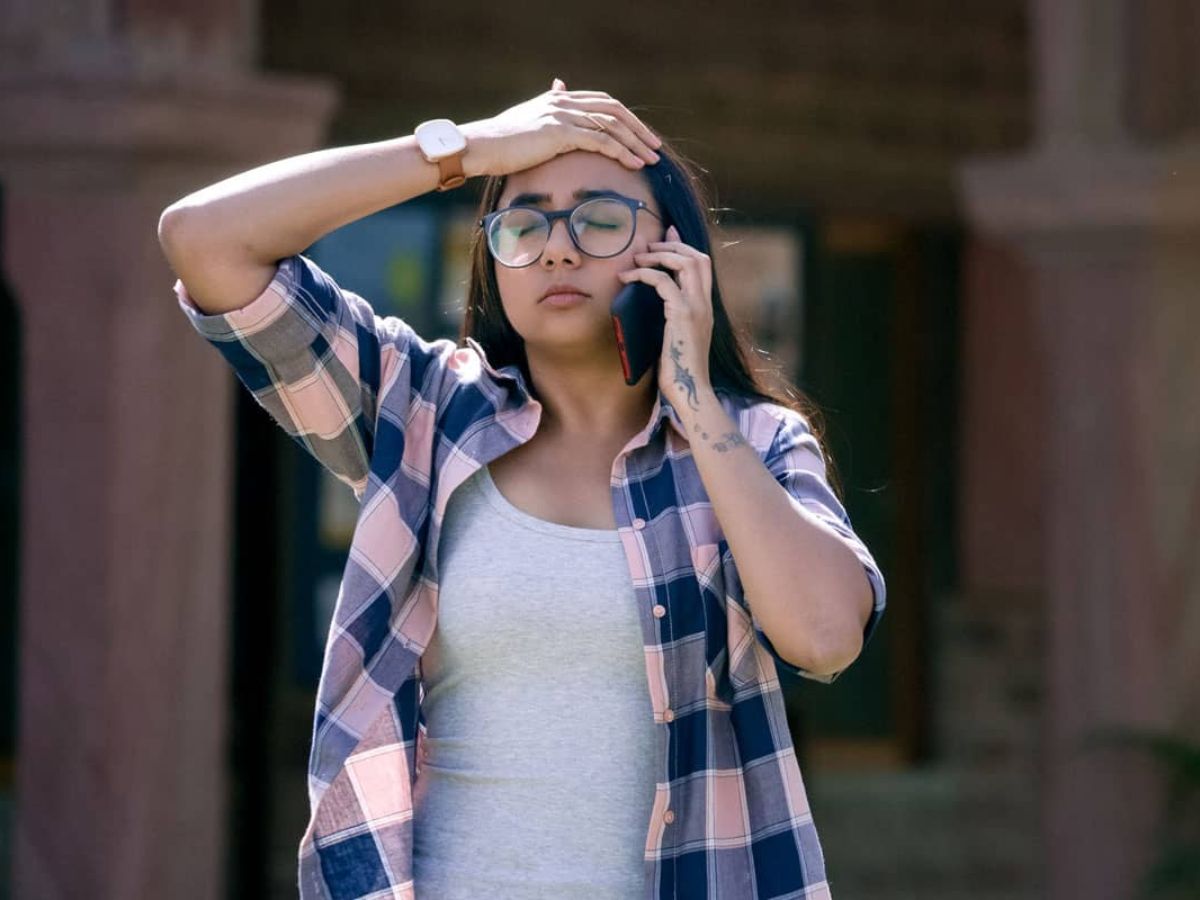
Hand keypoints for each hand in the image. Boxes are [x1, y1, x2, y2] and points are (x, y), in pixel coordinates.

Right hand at [461, 77, 662, 178]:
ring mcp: (562, 115)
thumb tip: (557, 94)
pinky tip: (633, 164)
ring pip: (611, 125)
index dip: (625, 118)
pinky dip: (621, 152)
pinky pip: (601, 140)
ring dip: (635, 142)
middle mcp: (563, 102)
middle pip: (613, 110)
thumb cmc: (500, 144)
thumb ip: (547, 114)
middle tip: (655, 146)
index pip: (602, 102)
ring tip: (652, 159)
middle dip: (637, 128)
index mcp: (558, 100)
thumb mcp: (527, 125)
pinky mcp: (560, 133)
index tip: (641, 135)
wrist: (481, 147)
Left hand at [617, 224, 714, 415]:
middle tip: (649, 245)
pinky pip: (663, 282)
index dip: (684, 246)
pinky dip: (644, 274)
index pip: (702, 265)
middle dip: (671, 245)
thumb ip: (672, 320)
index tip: (667, 235)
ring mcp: (696, 308)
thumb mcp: (677, 339)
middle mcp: (705, 304)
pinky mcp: (682, 315)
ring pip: (684, 262)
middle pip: (696, 257)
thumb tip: (654, 308)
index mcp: (705, 308)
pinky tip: (628, 278)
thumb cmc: (679, 371)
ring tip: (638, 258)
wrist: (690, 391)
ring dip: (659, 255)